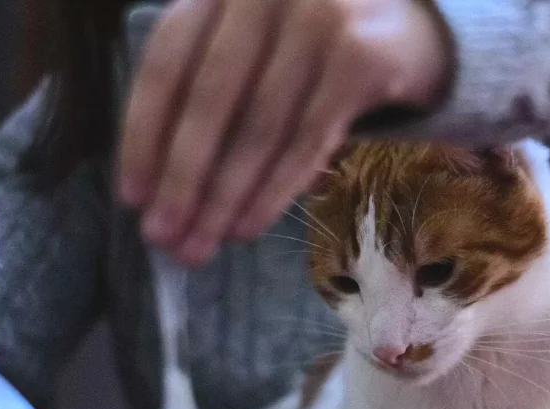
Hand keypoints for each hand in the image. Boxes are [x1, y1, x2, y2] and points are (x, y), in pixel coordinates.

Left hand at [118, 0, 450, 265]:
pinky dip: (274, 191)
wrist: (417, 24)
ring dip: (225, 197)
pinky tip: (249, 226)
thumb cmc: (317, 42)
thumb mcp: (255, 45)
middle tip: (165, 238)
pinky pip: (306, 142)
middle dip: (183, 179)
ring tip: (202, 245)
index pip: (167, 63)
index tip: (131, 197)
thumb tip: (162, 187)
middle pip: (209, 101)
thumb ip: (212, 87)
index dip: (144, 134)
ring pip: (258, 129)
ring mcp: (317, 18)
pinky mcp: (360, 58)